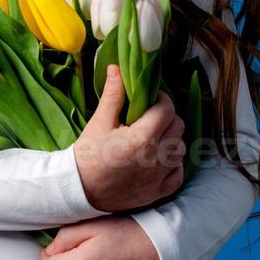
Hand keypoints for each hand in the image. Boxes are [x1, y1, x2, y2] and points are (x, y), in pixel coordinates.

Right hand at [72, 65, 184, 212]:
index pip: (167, 109)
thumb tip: (117, 68)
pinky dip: (172, 165)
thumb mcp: (99, 121)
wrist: (80, 190)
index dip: (161, 100)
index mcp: (143, 137)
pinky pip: (177, 173)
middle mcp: (157, 157)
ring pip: (179, 149)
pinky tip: (157, 160)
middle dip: (166, 118)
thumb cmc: (88, 154)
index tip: (150, 100)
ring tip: (152, 139)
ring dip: (170, 140)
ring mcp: (159, 176)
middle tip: (149, 118)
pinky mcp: (158, 192)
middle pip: (178, 127)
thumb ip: (114, 94)